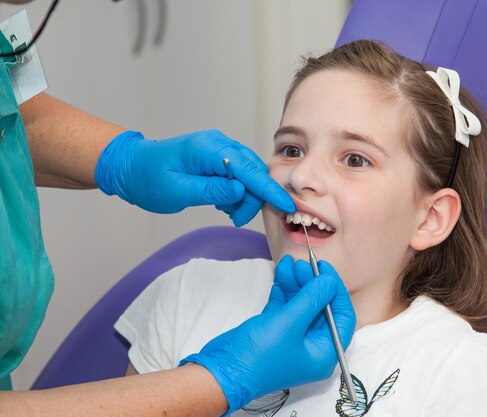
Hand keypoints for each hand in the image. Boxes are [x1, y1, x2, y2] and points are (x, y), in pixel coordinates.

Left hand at [95, 130, 294, 224]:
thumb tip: (240, 190)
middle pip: (253, 172)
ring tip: (226, 211)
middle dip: (253, 198)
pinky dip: (237, 192)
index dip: (268, 189)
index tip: (286, 204)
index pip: (248, 169)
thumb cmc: (148, 178)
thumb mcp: (177, 191)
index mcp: (209, 149)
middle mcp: (219, 144)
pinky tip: (223, 202)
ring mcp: (219, 149)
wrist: (131, 167)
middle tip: (235, 218)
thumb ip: (211, 190)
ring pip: (248, 175)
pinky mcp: (218, 158)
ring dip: (244, 197)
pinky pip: (239, 175)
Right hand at [180, 255, 355, 413]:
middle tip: (303, 264)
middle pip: (321, 308)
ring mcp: (292, 338)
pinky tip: (281, 272)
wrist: (222, 371)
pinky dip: (284, 289)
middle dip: (312, 283)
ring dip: (296, 282)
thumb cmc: (258, 356)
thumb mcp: (289, 323)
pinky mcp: (275, 331)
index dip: (335, 291)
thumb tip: (330, 281)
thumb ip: (312, 299)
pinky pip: (286, 306)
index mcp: (324, 353)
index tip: (326, 270)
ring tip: (288, 262)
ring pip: (301, 304)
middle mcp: (311, 347)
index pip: (342, 317)